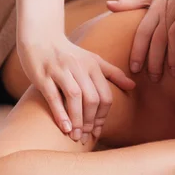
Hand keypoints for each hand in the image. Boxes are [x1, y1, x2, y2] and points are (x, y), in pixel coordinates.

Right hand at [17, 33, 135, 141]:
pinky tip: (64, 128)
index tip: (98, 130)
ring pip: (75, 98)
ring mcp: (61, 71)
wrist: (40, 38)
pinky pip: (54, 96)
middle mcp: (79, 68)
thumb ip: (113, 73)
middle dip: (91, 121)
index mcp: (93, 66)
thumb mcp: (94, 60)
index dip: (104, 115)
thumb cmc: (69, 54)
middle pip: (92, 98)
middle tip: (87, 136)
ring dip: (78, 120)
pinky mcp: (43, 76)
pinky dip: (60, 113)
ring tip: (76, 136)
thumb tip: (133, 86)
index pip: (105, 95)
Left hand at [106, 0, 174, 80]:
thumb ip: (131, 2)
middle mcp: (167, 13)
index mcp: (154, 9)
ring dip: (174, 57)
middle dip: (156, 60)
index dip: (138, 50)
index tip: (135, 68)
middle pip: (158, 40)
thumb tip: (108, 5)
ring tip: (173, 73)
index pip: (143, 32)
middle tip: (154, 78)